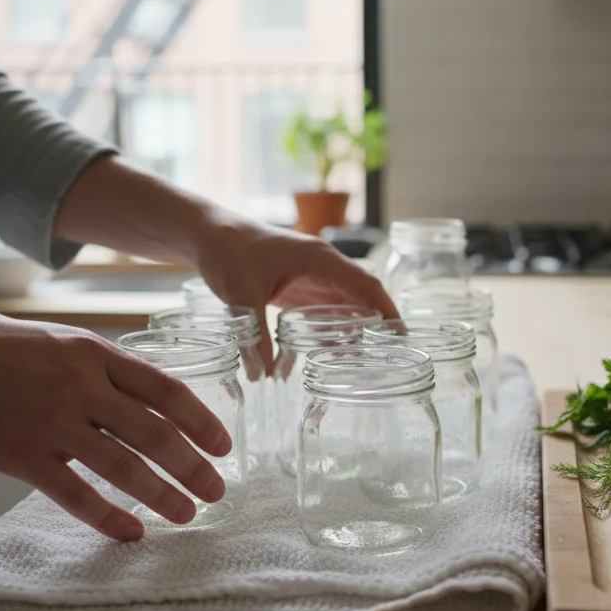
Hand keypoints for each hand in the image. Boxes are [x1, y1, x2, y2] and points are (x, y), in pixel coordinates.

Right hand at [0, 307, 231, 540]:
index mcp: (96, 354)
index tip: (223, 446)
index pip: (165, 391)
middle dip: (192, 466)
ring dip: (161, 495)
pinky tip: (131, 531)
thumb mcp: (65, 342)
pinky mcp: (21, 456)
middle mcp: (80, 387)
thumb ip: (108, 371)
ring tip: (186, 514)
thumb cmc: (0, 347)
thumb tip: (157, 402)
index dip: (201, 422)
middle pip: (154, 433)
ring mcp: (50, 423)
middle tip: (216, 490)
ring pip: (122, 467)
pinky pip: (75, 495)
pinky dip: (108, 517)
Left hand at [193, 206, 398, 368]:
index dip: (386, 310)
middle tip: (388, 359)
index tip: (401, 336)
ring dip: (355, 331)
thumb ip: (254, 335)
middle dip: (377, 326)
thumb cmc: (229, 252)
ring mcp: (312, 278)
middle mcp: (323, 268)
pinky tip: (333, 355)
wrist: (209, 235)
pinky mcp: (298, 288)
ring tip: (365, 365)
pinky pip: (324, 312)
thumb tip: (262, 375)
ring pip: (344, 306)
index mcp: (320, 260)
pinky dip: (332, 331)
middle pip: (361, 298)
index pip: (366, 285)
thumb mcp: (241, 295)